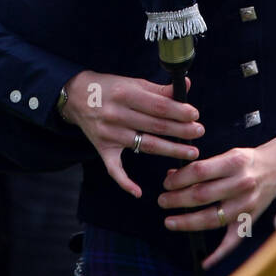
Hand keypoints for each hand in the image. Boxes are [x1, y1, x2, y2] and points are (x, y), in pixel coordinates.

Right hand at [60, 71, 203, 198]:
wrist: (76, 96)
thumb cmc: (110, 88)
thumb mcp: (133, 83)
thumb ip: (159, 89)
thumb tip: (186, 86)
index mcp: (125, 94)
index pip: (158, 106)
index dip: (178, 111)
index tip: (195, 115)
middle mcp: (116, 115)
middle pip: (154, 126)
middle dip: (180, 131)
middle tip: (199, 133)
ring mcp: (109, 134)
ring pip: (144, 146)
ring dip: (169, 150)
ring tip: (191, 153)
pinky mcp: (103, 149)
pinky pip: (113, 168)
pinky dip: (124, 182)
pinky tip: (138, 192)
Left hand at [157, 136, 275, 268]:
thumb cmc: (246, 161)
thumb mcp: (226, 155)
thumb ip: (201, 167)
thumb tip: (172, 177)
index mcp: (235, 163)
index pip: (199, 171)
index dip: (179, 179)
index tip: (166, 183)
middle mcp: (242, 184)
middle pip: (202, 195)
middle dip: (177, 199)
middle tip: (162, 201)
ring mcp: (247, 205)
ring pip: (212, 218)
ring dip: (187, 222)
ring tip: (170, 221)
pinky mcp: (250, 221)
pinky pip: (233, 241)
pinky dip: (219, 254)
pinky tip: (204, 261)